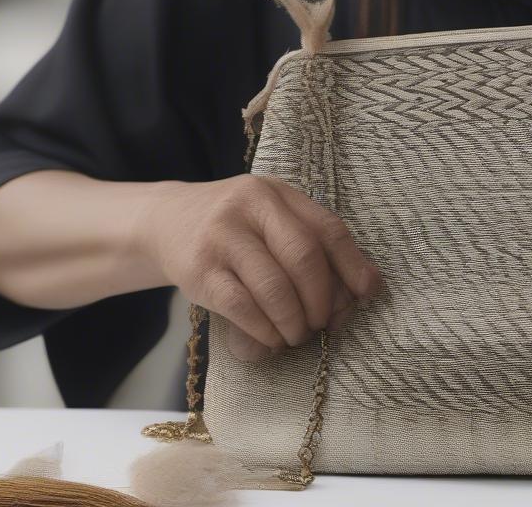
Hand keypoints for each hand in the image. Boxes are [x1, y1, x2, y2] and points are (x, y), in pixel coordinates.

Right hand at [135, 174, 386, 361]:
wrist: (164, 221)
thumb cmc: (235, 227)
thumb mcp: (271, 216)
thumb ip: (312, 241)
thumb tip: (366, 287)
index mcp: (277, 193)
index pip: (327, 227)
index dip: (353, 264)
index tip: (366, 294)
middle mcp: (250, 206)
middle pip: (304, 256)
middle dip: (321, 299)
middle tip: (322, 323)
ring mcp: (222, 236)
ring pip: (274, 287)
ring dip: (294, 321)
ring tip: (297, 334)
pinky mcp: (198, 270)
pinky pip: (242, 307)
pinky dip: (264, 329)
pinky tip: (271, 338)